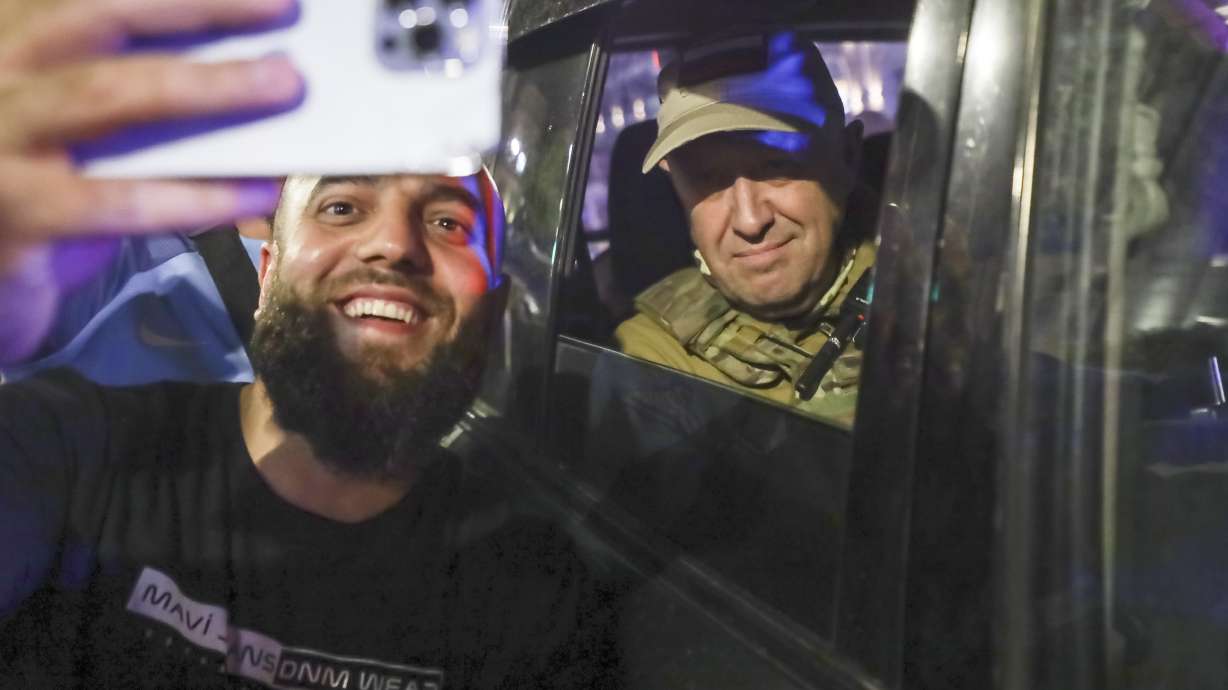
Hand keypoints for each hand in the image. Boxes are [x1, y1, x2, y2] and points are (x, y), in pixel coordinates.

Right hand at [0, 0, 302, 361]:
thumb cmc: (40, 189)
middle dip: (198, 6)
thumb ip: (137, 90)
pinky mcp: (19, 213)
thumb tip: (248, 68)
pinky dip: (196, 194)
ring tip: (283, 84)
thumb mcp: (77, 125)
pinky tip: (252, 190)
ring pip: (109, 94)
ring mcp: (1, 141)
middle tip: (279, 8)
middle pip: (99, 15)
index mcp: (12, 41)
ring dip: (208, 86)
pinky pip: (120, 200)